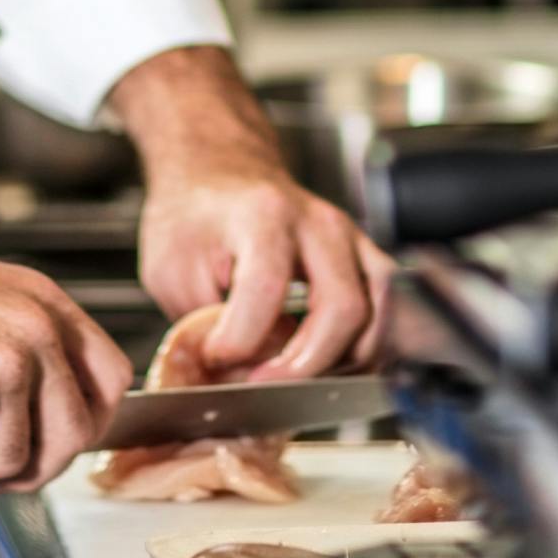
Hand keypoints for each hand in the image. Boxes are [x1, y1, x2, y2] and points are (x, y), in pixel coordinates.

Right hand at [0, 178, 132, 490]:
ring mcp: (3, 366)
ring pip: (11, 462)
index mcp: (48, 304)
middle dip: (34, 468)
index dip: (89, 423)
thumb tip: (46, 409)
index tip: (57, 442)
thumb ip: (28, 343)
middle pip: (75, 435)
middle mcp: (37, 331)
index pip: (112, 378)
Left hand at [110, 47, 395, 378]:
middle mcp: (318, 223)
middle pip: (342, 307)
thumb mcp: (170, 266)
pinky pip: (387, 312)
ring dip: (343, 363)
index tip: (217, 356)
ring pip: (378, 314)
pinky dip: (366, 350)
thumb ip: (200, 323)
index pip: (267, 288)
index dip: (241, 339)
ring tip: (299, 380)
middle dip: (305, 365)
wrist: (221, 172)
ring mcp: (349, 239)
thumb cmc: (196, 216)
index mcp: (262, 216)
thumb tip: (234, 376)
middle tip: (262, 385)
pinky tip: (330, 366)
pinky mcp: (363, 257)